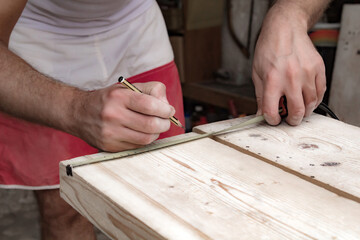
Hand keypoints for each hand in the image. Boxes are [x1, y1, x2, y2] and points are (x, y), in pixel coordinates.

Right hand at [70, 82, 174, 151]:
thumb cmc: (107, 99)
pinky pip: (136, 147)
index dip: (165, 110)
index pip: (150, 105)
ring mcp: (110, 133)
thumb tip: (166, 104)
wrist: (78, 113)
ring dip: (156, 134)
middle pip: (150, 125)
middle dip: (164, 124)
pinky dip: (144, 140)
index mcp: (118, 97)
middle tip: (166, 121)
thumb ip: (150, 90)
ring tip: (155, 127)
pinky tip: (142, 133)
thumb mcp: (126, 87)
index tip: (169, 111)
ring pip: (145, 139)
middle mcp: (112, 115)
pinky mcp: (109, 147)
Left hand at [252, 7, 325, 125]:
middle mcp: (290, 78)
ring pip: (311, 104)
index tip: (273, 119)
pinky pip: (321, 92)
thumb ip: (260, 96)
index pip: (272, 111)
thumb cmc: (269, 49)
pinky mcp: (318, 69)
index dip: (272, 120)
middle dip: (292, 121)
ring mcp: (306, 73)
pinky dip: (315, 100)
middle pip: (296, 111)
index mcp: (272, 80)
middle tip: (289, 120)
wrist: (285, 29)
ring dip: (305, 111)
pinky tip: (308, 99)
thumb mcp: (257, 73)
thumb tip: (262, 113)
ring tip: (298, 109)